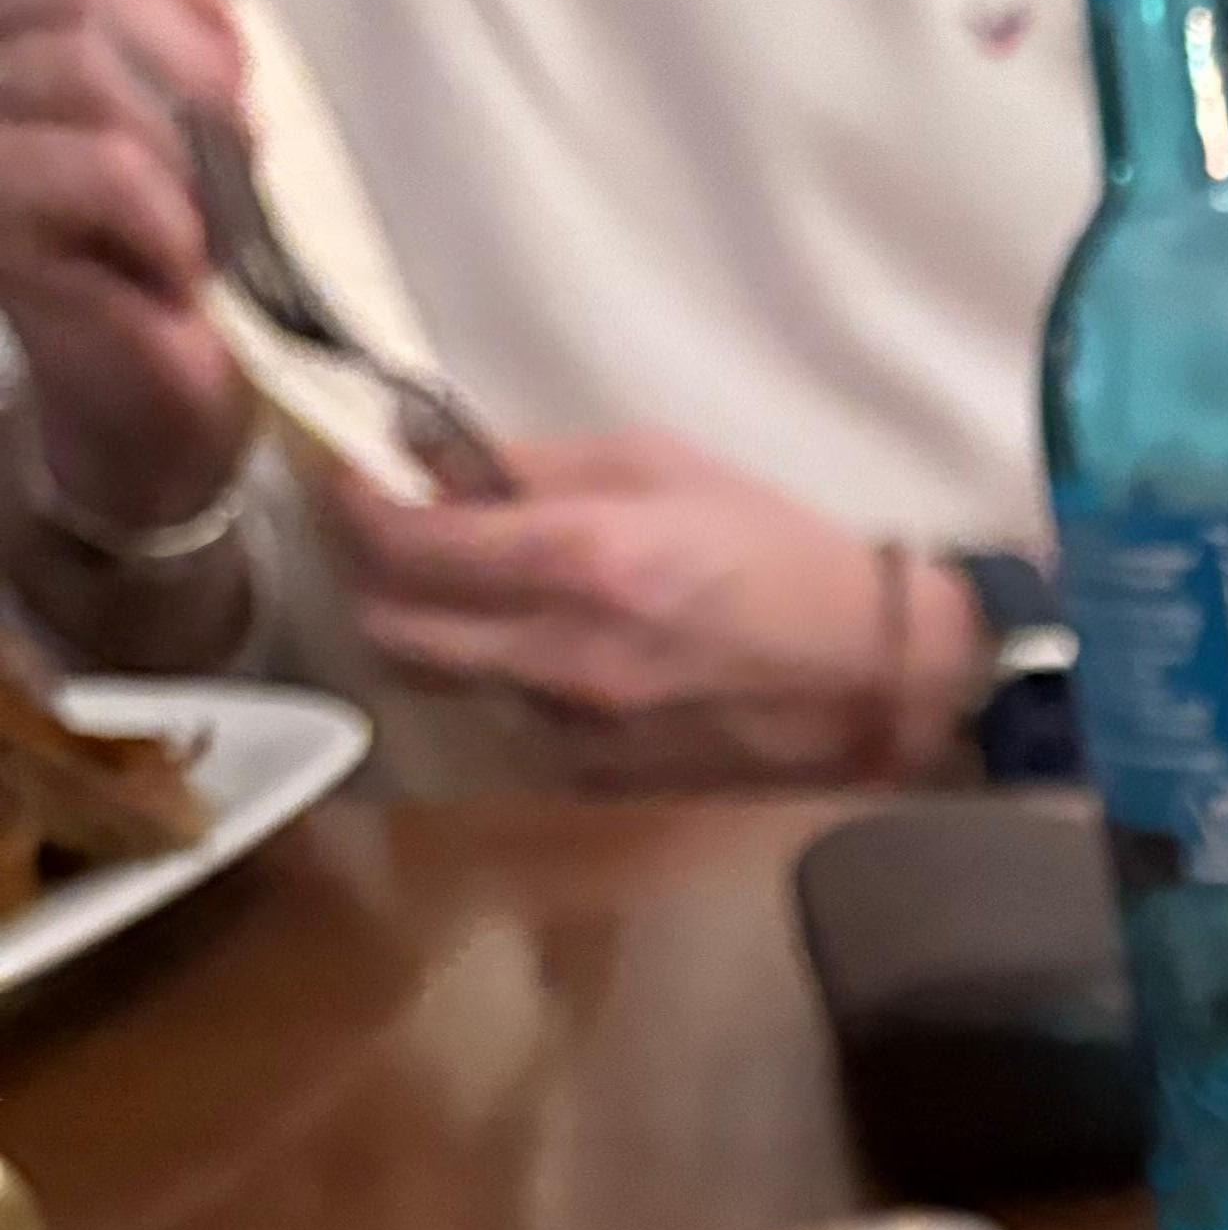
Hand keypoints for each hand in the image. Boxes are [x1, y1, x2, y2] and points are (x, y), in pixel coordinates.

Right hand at [0, 0, 248, 536]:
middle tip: (225, 168)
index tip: (223, 81)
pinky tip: (178, 274)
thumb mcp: (178, 82)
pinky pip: (108, 174)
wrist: (171, 408)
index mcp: (16, 15)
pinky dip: (174, 226)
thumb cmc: (184, 254)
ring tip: (201, 233)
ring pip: (93, 73)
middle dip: (193, 72)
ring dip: (188, 161)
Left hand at [317, 432, 984, 784]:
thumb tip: (435, 458)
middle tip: (395, 536)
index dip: (357, 505)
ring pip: (451, 678)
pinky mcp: (601, 771)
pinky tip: (556, 645)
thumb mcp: (658, 462)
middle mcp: (559, 655)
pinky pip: (516, 715)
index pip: (409, 544)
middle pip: (397, 631)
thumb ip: (538, 465)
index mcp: (577, 561)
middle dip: (375, 577)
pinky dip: (509, 674)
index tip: (354, 476)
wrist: (870, 671)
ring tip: (478, 590)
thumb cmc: (774, 544)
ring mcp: (577, 726)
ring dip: (441, 631)